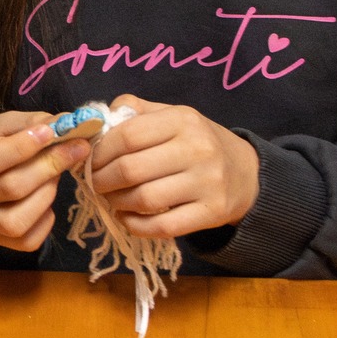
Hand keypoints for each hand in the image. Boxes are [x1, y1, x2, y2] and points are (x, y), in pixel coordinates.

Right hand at [0, 111, 93, 251]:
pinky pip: (27, 241)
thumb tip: (67, 123)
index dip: (20, 148)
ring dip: (47, 194)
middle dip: (49, 166)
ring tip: (56, 176)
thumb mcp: (4, 125)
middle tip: (76, 148)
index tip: (50, 132)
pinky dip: (45, 221)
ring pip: (17, 221)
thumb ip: (31, 123)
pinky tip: (46, 200)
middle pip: (10, 188)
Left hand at [86, 95, 260, 238]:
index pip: (127, 136)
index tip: (90, 160)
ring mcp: (207, 183)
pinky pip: (162, 226)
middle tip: (95, 183)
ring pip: (144, 199)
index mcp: (183, 120)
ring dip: (116, 202)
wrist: (246, 174)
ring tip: (111, 198)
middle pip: (131, 170)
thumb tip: (97, 120)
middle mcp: (198, 150)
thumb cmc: (198, 142)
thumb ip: (135, 111)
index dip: (100, 151)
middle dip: (102, 179)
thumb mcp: (173, 116)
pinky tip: (126, 217)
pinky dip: (135, 225)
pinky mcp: (212, 213)